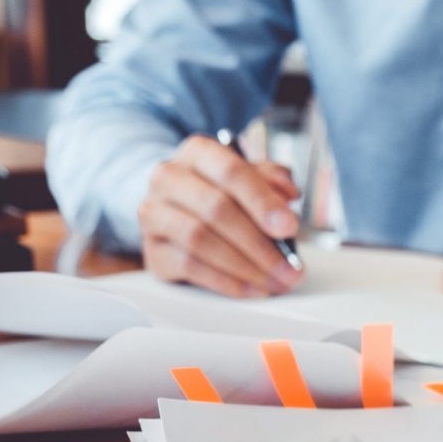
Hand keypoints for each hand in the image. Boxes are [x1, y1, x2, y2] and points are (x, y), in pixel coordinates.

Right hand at [140, 135, 302, 297]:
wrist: (177, 209)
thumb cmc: (222, 192)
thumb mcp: (250, 177)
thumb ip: (272, 179)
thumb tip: (288, 194)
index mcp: (199, 152)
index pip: (232, 171)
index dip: (263, 201)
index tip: (289, 227)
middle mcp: (169, 178)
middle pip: (216, 209)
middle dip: (260, 243)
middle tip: (289, 267)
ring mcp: (155, 213)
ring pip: (200, 239)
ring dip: (245, 266)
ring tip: (274, 281)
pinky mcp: (153, 250)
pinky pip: (190, 266)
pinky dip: (226, 281)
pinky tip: (251, 288)